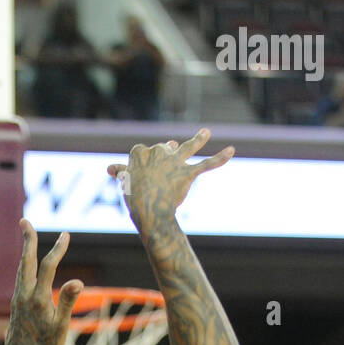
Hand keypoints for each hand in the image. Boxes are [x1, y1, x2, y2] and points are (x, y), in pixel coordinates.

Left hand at [3, 221, 82, 344]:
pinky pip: (20, 278)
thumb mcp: (60, 328)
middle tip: (24, 221)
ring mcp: (18, 299)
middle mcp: (24, 295)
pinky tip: (26, 265)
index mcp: (37, 299)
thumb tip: (77, 281)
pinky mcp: (16, 305)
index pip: (48, 266)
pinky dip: (24, 264)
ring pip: (21, 269)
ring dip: (25, 250)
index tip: (66, 234)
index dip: (57, 249)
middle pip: (25, 261)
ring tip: (27, 235)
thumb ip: (67, 302)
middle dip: (27, 240)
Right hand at [107, 130, 233, 239]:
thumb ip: (122, 172)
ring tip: (206, 132)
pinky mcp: (188, 173)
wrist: (149, 212)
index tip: (141, 174)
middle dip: (165, 155)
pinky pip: (207, 165)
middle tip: (163, 170)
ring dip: (199, 139)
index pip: (142, 151)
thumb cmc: (133, 199)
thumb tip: (111, 168)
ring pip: (190, 147)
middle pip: (164, 148)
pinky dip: (220, 158)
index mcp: (140, 152)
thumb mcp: (125, 183)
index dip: (143, 162)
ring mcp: (174, 162)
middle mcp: (159, 152)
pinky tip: (232, 150)